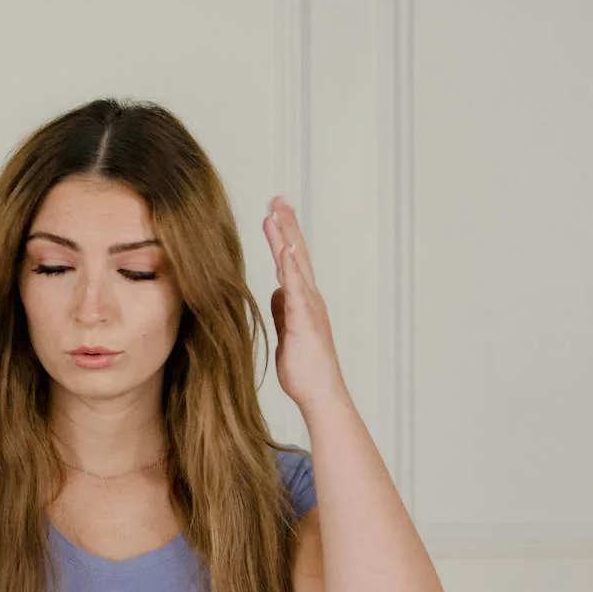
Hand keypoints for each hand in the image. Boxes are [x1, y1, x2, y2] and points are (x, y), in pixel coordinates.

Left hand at [261, 196, 345, 408]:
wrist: (320, 393)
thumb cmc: (305, 368)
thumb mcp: (285, 333)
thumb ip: (282, 311)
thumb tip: (276, 293)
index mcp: (302, 300)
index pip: (291, 261)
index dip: (282, 236)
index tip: (273, 212)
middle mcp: (309, 298)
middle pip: (296, 254)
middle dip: (286, 225)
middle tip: (277, 198)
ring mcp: (309, 307)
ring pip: (296, 265)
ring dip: (286, 238)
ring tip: (276, 213)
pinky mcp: (305, 319)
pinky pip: (297, 289)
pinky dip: (292, 268)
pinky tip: (286, 250)